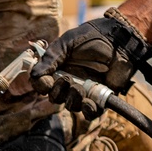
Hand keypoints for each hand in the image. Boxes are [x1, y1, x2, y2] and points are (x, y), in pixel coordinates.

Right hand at [31, 12, 151, 107]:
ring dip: (73, 99)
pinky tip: (89, 102)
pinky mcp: (100, 97)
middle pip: (56, 98)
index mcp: (58, 69)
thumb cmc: (92, 37)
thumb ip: (51, 58)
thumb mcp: (67, 43)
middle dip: (58, 92)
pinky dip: (89, 110)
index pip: (43, 84)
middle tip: (66, 80)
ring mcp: (85, 90)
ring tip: (80, 88)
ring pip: (72, 106)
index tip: (47, 81)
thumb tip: (33, 75)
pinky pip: (91, 112)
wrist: (118, 39)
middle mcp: (69, 81)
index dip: (42, 86)